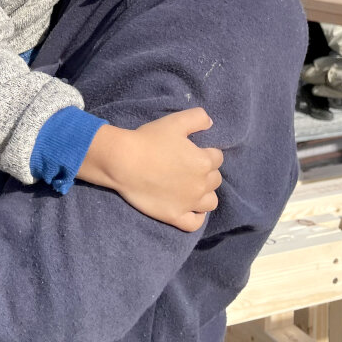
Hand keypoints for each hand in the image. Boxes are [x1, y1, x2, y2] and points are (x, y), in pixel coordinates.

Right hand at [79, 108, 223, 231]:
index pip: (217, 158)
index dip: (207, 152)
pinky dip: (197, 217)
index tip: (194, 151)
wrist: (124, 162)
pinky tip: (191, 209)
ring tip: (192, 188)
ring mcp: (189, 203)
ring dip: (205, 194)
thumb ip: (198, 118)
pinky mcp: (175, 216)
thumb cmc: (149, 140)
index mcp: (203, 161)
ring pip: (210, 202)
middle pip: (215, 180)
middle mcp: (201, 184)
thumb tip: (210, 123)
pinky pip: (195, 223)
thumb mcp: (175, 121)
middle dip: (207, 172)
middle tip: (190, 168)